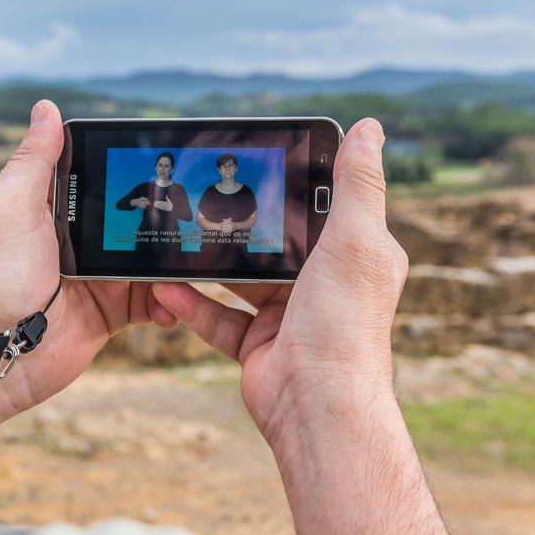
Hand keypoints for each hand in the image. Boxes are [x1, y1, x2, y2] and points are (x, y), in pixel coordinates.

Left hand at [0, 100, 176, 442]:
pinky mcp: (114, 310)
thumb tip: (47, 108)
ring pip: (151, 257)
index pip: (98, 174)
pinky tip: (174, 303)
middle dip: (165, 213)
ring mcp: (99, 273)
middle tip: (196, 209)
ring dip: (174, 260)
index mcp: (53, 207)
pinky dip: (170, 303)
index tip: (165, 155)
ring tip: (194, 259)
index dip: (129, 164)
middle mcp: (79, 236)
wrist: (0, 355)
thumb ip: (31, 162)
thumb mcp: (8, 211)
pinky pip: (154, 301)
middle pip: (135, 214)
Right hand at [152, 119, 406, 445]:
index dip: (294, 184)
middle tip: (201, 193)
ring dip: (207, 262)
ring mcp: (289, 315)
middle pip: (275, 241)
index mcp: (355, 255)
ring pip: (239, 278)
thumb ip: (356, 185)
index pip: (324, 207)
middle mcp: (325, 284)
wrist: (316, 407)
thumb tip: (369, 127)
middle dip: (240, 222)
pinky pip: (217, 316)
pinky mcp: (257, 344)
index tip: (259, 158)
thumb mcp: (355, 240)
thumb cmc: (343, 323)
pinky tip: (166, 287)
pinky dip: (191, 303)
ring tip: (175, 238)